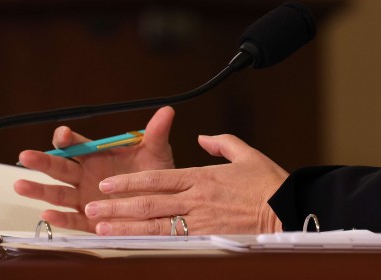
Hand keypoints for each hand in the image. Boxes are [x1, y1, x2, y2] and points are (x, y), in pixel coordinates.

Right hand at [14, 106, 175, 232]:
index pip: (77, 145)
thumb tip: (167, 111)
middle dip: (43, 161)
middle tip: (25, 155)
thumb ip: (157, 133)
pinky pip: (72, 220)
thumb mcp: (157, 152)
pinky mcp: (90, 220)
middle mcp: (87, 176)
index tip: (63, 135)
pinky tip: (46, 214)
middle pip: (60, 167)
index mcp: (99, 156)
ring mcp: (86, 198)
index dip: (68, 139)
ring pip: (58, 193)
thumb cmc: (156, 175)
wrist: (163, 203)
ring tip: (20, 185)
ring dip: (39, 190)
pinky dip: (59, 218)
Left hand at [82, 133, 286, 234]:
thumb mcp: (247, 154)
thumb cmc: (269, 183)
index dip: (130, 181)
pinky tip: (131, 244)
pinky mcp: (207, 237)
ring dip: (126, 226)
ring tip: (102, 226)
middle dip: (118, 204)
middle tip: (93, 205)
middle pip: (149, 202)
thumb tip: (203, 137)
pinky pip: (172, 241)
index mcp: (203, 176)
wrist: (287, 209)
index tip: (109, 183)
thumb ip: (222, 143)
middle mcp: (197, 199)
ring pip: (155, 224)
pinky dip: (148, 242)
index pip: (158, 178)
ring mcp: (201, 221)